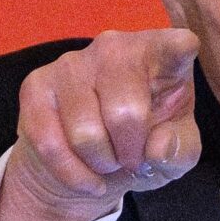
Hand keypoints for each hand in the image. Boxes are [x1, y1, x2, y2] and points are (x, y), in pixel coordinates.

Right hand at [0, 28, 200, 220]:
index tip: (183, 50)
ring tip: (107, 161)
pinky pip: (50, 143)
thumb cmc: (146, 145)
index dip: (177, 49)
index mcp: (161, 56)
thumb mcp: (177, 154)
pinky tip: (85, 176)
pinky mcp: (37, 85)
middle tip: (131, 159)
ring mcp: (72, 62)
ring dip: (100, 163)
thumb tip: (159, 146)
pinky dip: (72, 173)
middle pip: (125, 111)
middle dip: (130, 152)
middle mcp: (115, 47)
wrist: (92, 163)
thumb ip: (180, 150)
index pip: (174, 44)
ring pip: (85, 132)